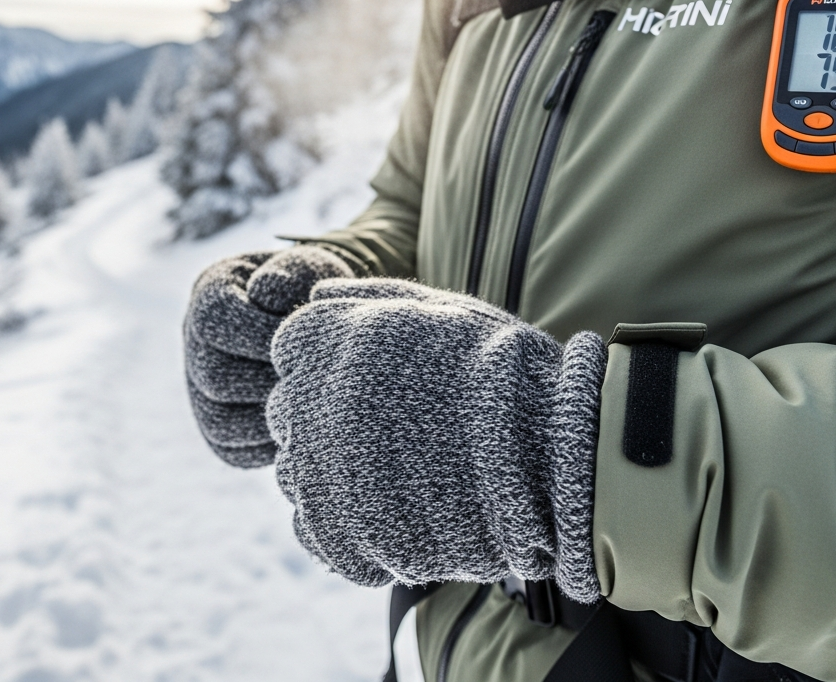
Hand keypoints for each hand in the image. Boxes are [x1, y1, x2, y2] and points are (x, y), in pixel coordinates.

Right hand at [183, 246, 355, 466]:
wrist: (314, 319)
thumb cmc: (313, 288)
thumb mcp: (309, 267)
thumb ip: (292, 271)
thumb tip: (267, 292)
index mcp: (209, 295)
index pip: (215, 322)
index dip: (266, 336)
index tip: (309, 339)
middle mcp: (194, 344)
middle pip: (215, 379)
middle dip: (271, 381)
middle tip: (316, 379)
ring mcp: (200, 389)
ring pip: (220, 424)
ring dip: (271, 418)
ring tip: (311, 403)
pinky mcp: (218, 429)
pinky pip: (235, 451)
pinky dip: (271, 444)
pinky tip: (303, 423)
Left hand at [267, 278, 605, 601]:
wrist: (547, 455)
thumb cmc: (499, 372)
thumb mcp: (438, 308)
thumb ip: (366, 297)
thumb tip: (317, 295)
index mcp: (321, 342)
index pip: (292, 351)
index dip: (336, 361)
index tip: (382, 379)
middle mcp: (303, 407)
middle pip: (287, 413)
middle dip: (327, 416)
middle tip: (397, 427)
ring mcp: (317, 478)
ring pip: (298, 474)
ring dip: (334, 472)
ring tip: (404, 471)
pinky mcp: (339, 539)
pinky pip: (316, 531)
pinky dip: (346, 526)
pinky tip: (397, 511)